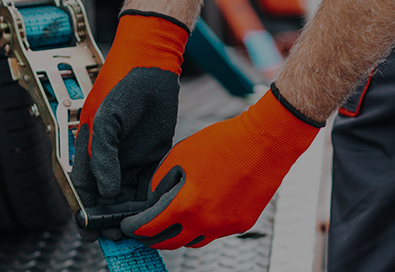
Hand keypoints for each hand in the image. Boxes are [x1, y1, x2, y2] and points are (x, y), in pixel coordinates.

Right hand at [70, 10, 189, 240]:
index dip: (85, 212)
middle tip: (118, 238)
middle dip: (109, 219)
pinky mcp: (150, 155)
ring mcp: (128, 158)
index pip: (83, 189)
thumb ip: (103, 156)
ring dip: (130, 213)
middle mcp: (107, 158)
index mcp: (87, 150)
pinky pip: (147, 183)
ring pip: (126, 195)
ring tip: (138, 232)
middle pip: (104, 198)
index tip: (90, 232)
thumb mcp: (106, 119)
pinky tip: (154, 211)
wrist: (151, 66)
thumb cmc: (121, 86)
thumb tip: (106, 191)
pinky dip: (149, 198)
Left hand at [120, 85, 321, 248]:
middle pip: (170, 243)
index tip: (127, 226)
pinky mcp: (242, 224)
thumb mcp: (179, 156)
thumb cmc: (224, 143)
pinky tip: (198, 213)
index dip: (135, 228)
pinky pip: (215, 233)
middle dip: (153, 239)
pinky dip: (202, 227)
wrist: (266, 142)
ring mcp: (226, 226)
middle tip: (143, 232)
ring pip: (194, 241)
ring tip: (169, 223)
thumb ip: (160, 182)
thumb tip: (152, 200)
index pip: (151, 228)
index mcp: (187, 205)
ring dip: (178, 235)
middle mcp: (206, 222)